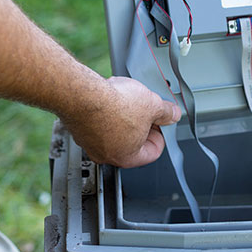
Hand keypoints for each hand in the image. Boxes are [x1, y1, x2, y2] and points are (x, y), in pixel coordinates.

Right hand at [61, 76, 180, 167]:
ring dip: (125, 116)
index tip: (162, 121)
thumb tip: (173, 114)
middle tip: (147, 109)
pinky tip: (111, 97)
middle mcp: (106, 155)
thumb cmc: (113, 105)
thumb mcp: (152, 105)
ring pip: (115, 131)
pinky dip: (107, 112)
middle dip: (143, 123)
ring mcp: (90, 143)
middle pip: (134, 142)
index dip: (161, 134)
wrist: (82, 94)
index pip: (153, 152)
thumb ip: (166, 112)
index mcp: (127, 157)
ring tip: (128, 99)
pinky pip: (99, 123)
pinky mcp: (79, 129)